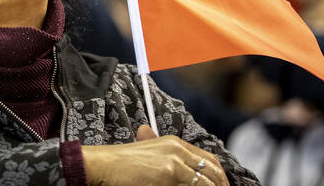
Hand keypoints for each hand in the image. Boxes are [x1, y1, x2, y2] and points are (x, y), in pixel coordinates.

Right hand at [81, 125, 228, 185]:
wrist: (102, 164)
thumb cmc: (121, 164)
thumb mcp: (147, 154)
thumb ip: (167, 158)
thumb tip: (185, 170)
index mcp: (174, 143)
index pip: (209, 159)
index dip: (219, 177)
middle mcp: (177, 149)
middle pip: (213, 170)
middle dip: (221, 185)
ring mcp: (174, 161)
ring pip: (207, 182)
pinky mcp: (168, 173)